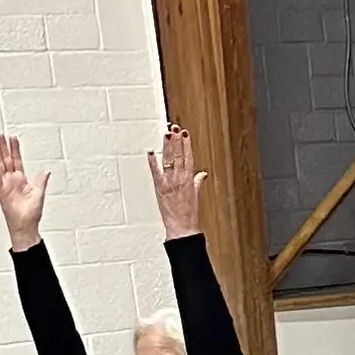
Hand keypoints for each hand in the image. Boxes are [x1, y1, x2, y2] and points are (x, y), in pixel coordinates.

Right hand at [0, 132, 48, 250]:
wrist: (25, 225)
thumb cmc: (31, 213)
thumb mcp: (39, 194)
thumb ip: (41, 181)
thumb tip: (46, 171)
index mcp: (21, 180)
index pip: (17, 160)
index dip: (15, 149)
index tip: (12, 138)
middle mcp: (12, 180)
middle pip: (6, 159)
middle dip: (3, 147)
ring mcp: (5, 184)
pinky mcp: (1, 191)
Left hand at [147, 124, 206, 240]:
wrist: (182, 227)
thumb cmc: (190, 214)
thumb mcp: (196, 196)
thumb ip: (197, 182)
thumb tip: (202, 174)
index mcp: (189, 180)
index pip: (188, 157)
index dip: (186, 144)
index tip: (185, 133)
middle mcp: (179, 179)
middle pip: (178, 155)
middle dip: (176, 140)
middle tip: (174, 127)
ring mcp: (169, 182)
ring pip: (168, 159)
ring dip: (167, 146)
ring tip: (166, 133)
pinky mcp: (159, 188)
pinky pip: (155, 172)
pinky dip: (152, 161)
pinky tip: (151, 151)